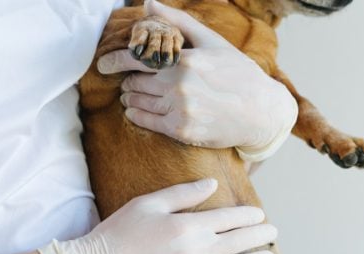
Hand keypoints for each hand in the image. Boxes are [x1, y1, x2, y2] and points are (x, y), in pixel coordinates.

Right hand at [38, 179, 276, 253]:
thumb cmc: (118, 235)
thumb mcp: (147, 204)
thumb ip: (183, 194)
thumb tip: (212, 185)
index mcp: (187, 225)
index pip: (229, 219)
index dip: (248, 217)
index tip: (260, 216)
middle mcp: (196, 250)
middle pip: (238, 241)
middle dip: (259, 236)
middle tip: (273, 233)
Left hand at [97, 0, 297, 156]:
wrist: (261, 112)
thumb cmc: (238, 73)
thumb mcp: (212, 41)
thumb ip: (178, 21)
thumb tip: (147, 4)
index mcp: (184, 60)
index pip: (137, 58)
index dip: (115, 61)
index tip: (103, 65)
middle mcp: (179, 85)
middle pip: (134, 82)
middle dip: (128, 81)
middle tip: (129, 82)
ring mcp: (180, 110)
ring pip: (137, 102)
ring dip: (131, 98)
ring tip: (134, 96)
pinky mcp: (182, 131)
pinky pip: (146, 121)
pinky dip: (136, 115)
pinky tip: (137, 111)